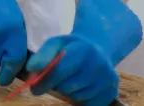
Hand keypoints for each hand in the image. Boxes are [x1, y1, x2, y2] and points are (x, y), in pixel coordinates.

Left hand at [26, 0, 141, 105]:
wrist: (98, 50)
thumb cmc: (72, 48)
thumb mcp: (56, 44)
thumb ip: (43, 55)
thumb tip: (32, 69)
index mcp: (83, 49)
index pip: (59, 71)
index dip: (44, 82)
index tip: (35, 88)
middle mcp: (99, 64)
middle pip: (67, 87)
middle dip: (58, 85)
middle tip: (59, 79)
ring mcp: (107, 79)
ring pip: (77, 97)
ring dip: (70, 92)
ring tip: (73, 80)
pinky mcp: (112, 92)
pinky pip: (89, 104)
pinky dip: (82, 99)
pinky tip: (84, 87)